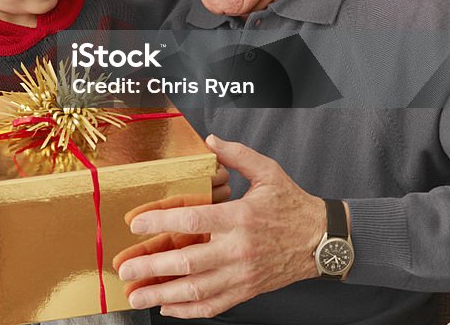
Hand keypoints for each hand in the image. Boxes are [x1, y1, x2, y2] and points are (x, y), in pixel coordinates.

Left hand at [115, 135, 324, 318]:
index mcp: (240, 217)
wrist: (324, 241)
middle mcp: (238, 249)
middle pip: (188, 261)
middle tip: (125, 268)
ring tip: (136, 296)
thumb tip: (209, 141)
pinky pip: (214, 305)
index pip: (193, 219)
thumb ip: (237, 155)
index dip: (161, 221)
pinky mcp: (247, 290)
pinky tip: (167, 308)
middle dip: (152, 267)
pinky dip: (188, 310)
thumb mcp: (269, 172)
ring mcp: (242, 274)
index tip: (135, 224)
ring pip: (197, 290)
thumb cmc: (293, 205)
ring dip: (163, 294)